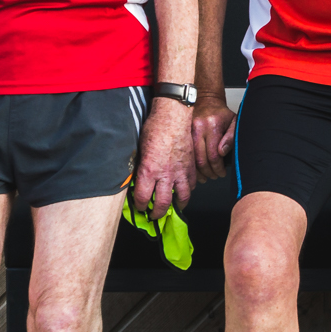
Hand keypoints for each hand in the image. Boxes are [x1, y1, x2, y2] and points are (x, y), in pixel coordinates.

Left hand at [133, 97, 193, 214]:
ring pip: (182, 197)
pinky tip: (184, 189)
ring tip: (173, 206)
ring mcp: (180, 172)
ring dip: (176, 205)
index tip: (140, 207)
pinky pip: (192, 184)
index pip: (144, 198)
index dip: (141, 206)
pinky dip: (188, 190)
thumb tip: (138, 179)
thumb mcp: (140, 150)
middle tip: (154, 215)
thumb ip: (141, 167)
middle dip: (157, 213)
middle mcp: (165, 175)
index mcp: (149, 171)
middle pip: (163, 204)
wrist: (173, 116)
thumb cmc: (154, 128)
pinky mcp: (191, 167)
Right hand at [191, 98, 237, 181]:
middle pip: (201, 160)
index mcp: (211, 126)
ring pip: (191, 159)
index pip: (214, 155)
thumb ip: (231, 138)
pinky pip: (185, 154)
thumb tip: (222, 152)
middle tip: (214, 176)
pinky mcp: (182, 134)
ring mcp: (187, 132)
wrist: (205, 100)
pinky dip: (190, 165)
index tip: (221, 172)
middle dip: (209, 172)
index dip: (218, 168)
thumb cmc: (220, 113)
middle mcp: (198, 129)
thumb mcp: (233, 122)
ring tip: (206, 177)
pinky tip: (196, 170)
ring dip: (198, 172)